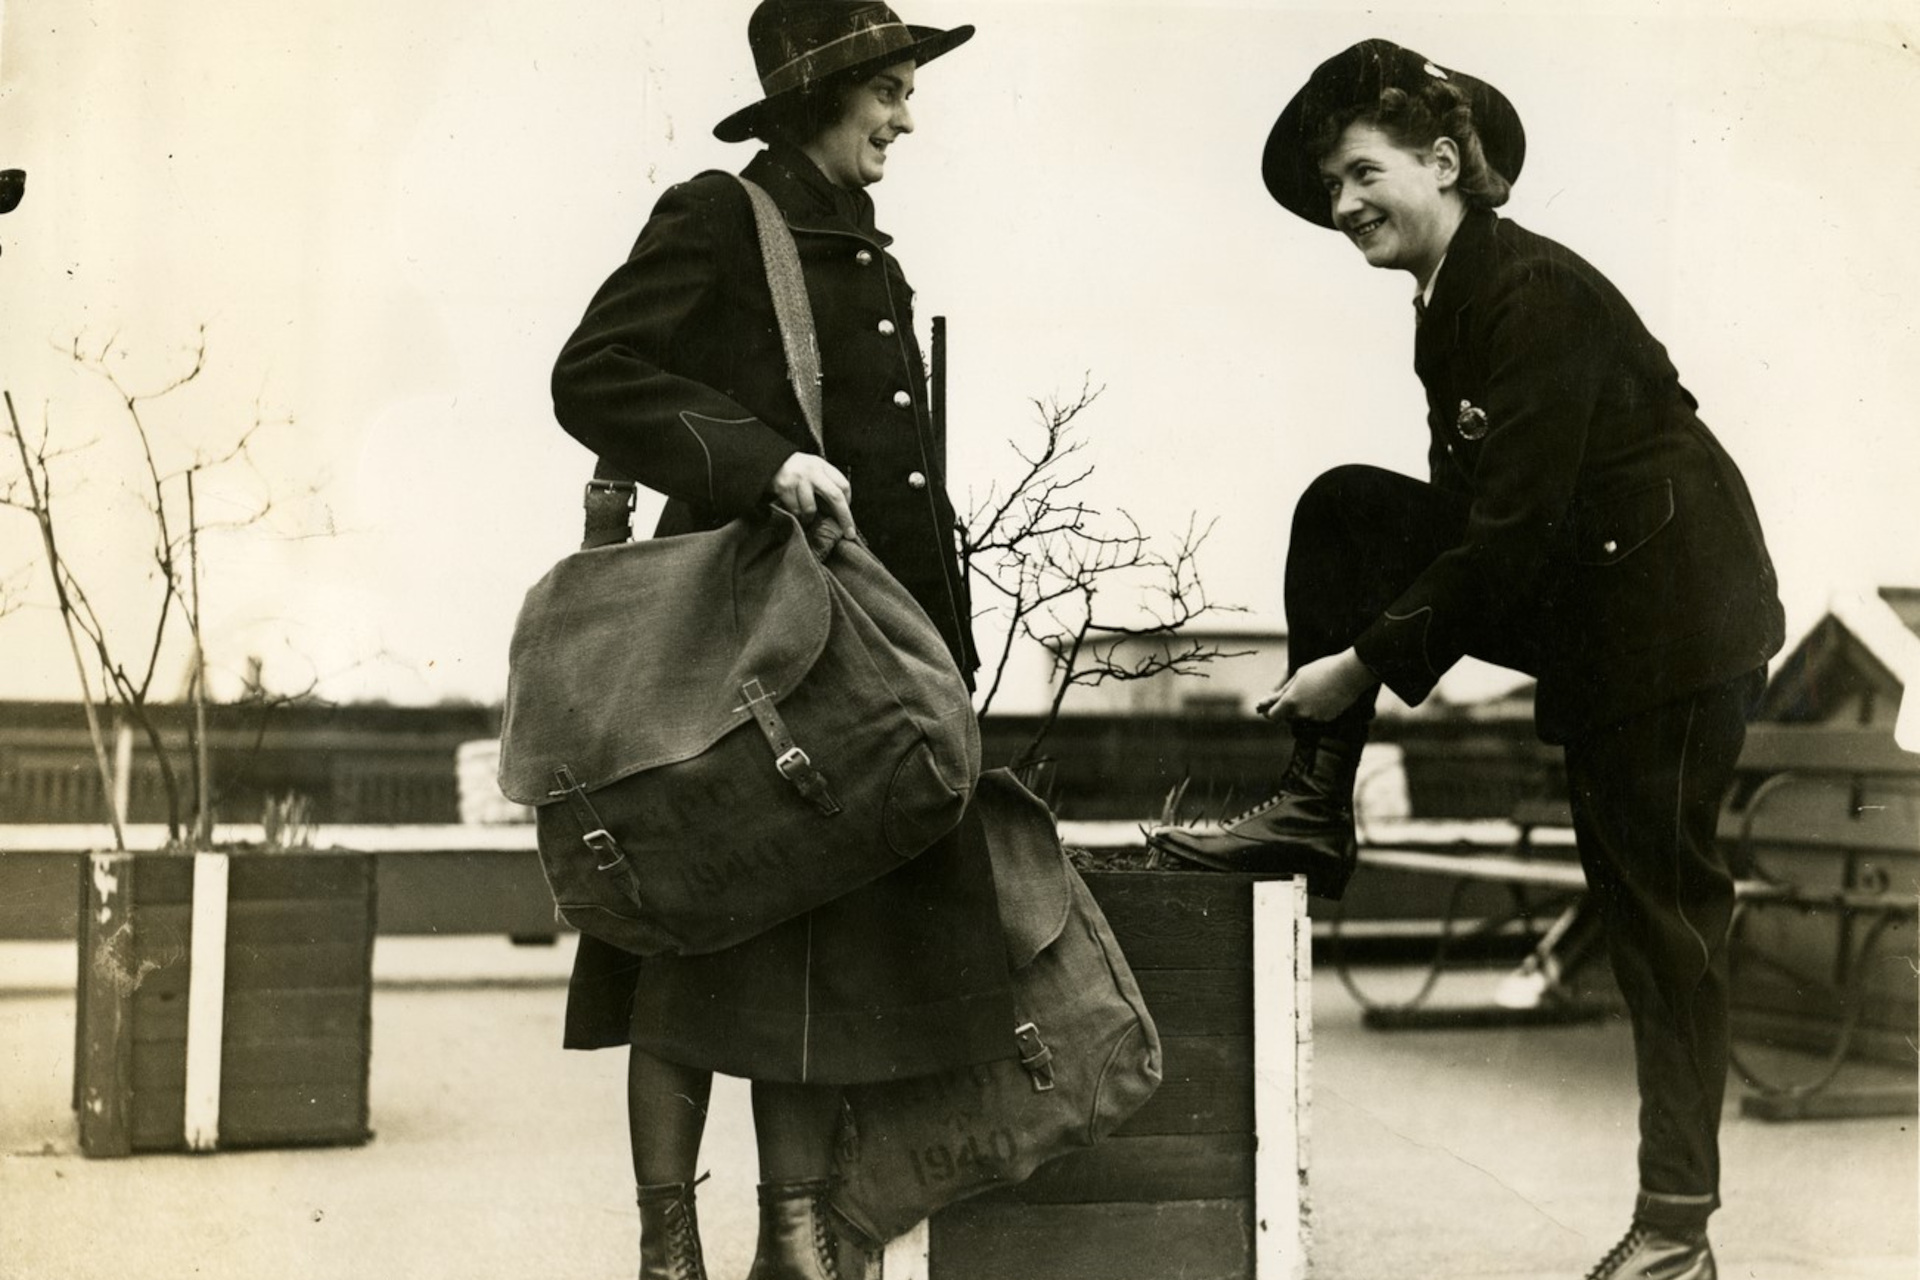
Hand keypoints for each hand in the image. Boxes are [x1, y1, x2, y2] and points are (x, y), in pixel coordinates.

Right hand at [767, 453, 857, 552]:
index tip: (847, 516)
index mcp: (822, 465)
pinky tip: (795, 512)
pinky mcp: (784, 488)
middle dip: (844, 517)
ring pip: (811, 509)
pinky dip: (797, 516)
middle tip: (849, 533)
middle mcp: (812, 471)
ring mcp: (798, 479)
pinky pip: (795, 510)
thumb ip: (826, 483)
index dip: (848, 503)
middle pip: (835, 497)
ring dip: (810, 518)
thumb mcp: (813, 469)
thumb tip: (840, 511)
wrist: (769, 460)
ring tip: (806, 516)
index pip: (844, 485)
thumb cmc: (796, 469)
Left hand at [1256, 649, 1377, 723]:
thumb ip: (1283, 691)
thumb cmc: (1322, 670)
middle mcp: (1302, 713)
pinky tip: (1324, 696)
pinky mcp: (1327, 719)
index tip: (1270, 708)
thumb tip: (1269, 700)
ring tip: (1314, 690)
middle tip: (1297, 693)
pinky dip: (1317, 709)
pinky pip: (1316, 716)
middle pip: (1288, 716)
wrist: (1349, 674)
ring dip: (1303, 708)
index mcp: (1291, 701)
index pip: (1273, 716)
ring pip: (1303, 716)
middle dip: (1288, 708)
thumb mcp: (1298, 675)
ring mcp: (1315, 717)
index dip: (1270, 712)